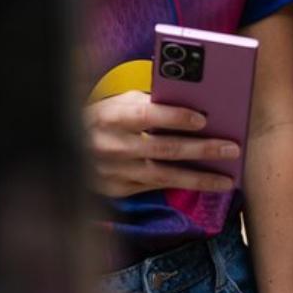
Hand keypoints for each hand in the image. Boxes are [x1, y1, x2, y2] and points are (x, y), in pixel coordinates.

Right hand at [83, 91, 239, 197]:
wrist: (61, 149)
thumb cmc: (101, 119)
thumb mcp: (118, 102)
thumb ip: (149, 102)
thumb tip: (189, 104)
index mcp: (112, 117)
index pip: (148, 115)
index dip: (176, 117)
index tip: (204, 119)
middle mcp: (114, 146)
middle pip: (164, 148)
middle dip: (201, 149)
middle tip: (231, 149)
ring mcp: (115, 172)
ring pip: (163, 176)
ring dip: (198, 178)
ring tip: (227, 179)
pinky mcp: (117, 190)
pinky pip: (153, 188)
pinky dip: (180, 187)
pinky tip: (202, 184)